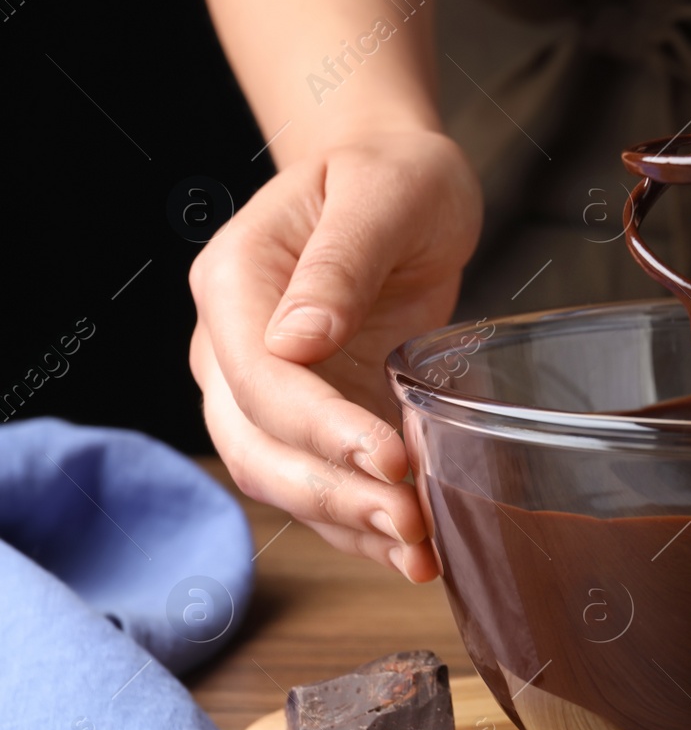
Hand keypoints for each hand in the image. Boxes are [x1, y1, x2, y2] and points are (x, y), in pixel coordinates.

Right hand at [189, 128, 481, 580]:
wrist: (396, 184)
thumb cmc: (391, 175)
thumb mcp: (381, 194)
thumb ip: (339, 264)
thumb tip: (296, 341)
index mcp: (234, 284)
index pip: (261, 380)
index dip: (321, 430)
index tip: (390, 459)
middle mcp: (232, 347)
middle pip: (259, 446)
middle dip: (334, 494)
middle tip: (411, 523)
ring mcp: (264, 390)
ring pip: (283, 480)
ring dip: (348, 525)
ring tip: (420, 554)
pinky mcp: (311, 418)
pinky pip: (322, 483)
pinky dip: (361, 524)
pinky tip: (412, 551)